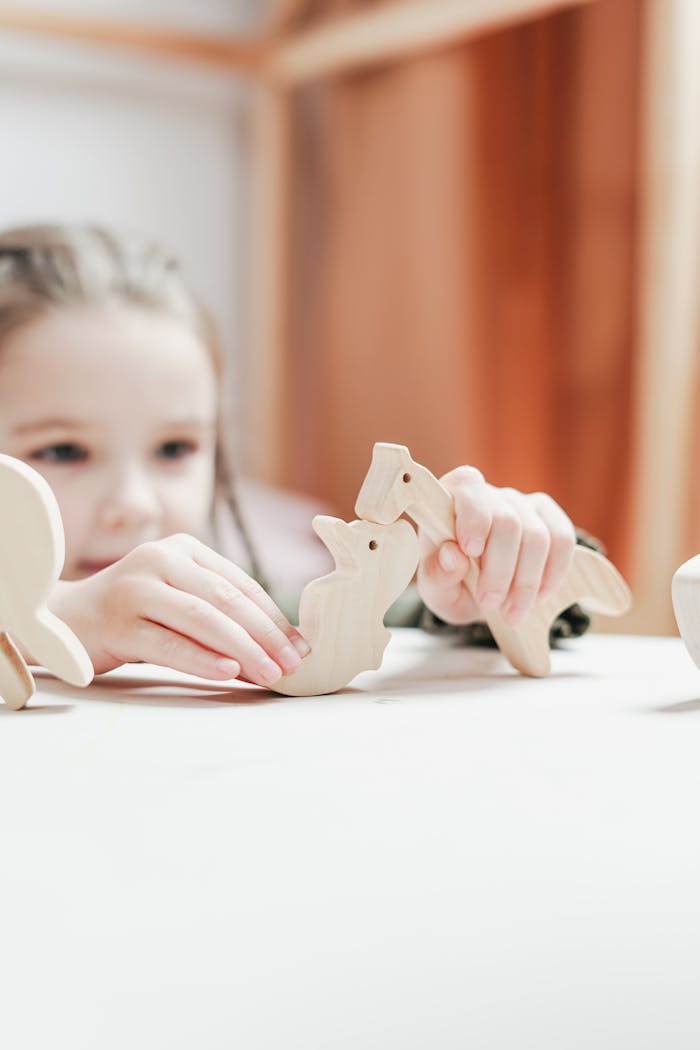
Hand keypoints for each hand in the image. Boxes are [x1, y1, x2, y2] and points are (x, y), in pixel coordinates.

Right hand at [48, 534, 309, 685]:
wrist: (62, 620)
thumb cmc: (131, 615)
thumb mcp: (176, 602)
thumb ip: (218, 615)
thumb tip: (276, 649)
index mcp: (182, 549)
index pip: (239, 583)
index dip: (273, 616)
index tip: (300, 645)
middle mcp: (159, 560)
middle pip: (225, 599)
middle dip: (265, 634)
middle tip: (292, 663)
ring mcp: (136, 590)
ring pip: (201, 619)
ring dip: (243, 649)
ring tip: (269, 673)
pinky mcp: (117, 624)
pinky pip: (168, 644)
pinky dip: (202, 659)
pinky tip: (229, 672)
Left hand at [416, 466, 575, 626]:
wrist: (479, 595)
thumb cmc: (452, 585)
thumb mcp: (436, 589)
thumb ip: (437, 574)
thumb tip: (452, 555)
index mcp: (452, 499)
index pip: (468, 488)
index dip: (473, 518)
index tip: (471, 550)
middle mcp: (489, 494)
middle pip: (507, 521)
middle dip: (500, 570)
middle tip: (490, 604)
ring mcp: (522, 504)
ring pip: (536, 535)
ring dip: (526, 581)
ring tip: (513, 612)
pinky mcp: (549, 518)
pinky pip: (563, 540)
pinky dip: (553, 573)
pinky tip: (539, 596)